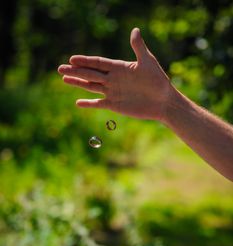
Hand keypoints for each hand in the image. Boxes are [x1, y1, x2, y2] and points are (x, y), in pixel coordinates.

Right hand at [58, 27, 172, 121]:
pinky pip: (98, 104)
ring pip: (91, 86)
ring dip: (78, 83)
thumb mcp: (148, 62)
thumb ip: (139, 48)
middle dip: (75, 71)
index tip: (72, 59)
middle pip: (90, 74)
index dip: (85, 61)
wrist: (163, 101)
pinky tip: (78, 103)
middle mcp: (113, 79)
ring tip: (64, 79)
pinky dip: (89, 104)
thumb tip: (134, 30)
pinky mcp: (115, 105)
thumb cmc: (158, 81)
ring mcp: (112, 92)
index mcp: (119, 67)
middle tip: (60, 68)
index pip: (98, 63)